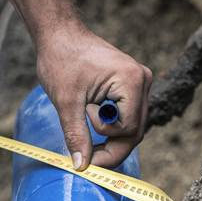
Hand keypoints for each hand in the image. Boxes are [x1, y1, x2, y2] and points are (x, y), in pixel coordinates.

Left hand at [37, 26, 151, 171]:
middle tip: (87, 160)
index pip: (129, 129)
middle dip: (111, 147)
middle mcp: (142, 81)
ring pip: (132, 125)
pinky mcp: (129, 85)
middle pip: (135, 130)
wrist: (60, 35)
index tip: (86, 156)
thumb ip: (76, 134)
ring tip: (84, 130)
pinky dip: (109, 125)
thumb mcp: (66, 102)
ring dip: (109, 135)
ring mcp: (138, 83)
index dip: (109, 147)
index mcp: (132, 81)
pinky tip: (89, 122)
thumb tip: (82, 165)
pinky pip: (126, 114)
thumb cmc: (61, 60)